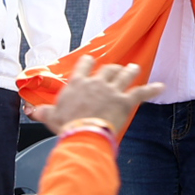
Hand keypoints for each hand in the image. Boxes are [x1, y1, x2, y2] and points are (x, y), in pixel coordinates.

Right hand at [32, 54, 162, 140]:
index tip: (91, 61)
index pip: (85, 65)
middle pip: (108, 69)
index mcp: (78, 83)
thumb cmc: (68, 125)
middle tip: (118, 67)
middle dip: (114, 68)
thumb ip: (44, 112)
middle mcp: (96, 82)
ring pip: (125, 75)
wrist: (84, 134)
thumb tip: (33, 112)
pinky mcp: (125, 101)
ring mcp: (112, 90)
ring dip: (131, 71)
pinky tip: (161, 86)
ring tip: (135, 67)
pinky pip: (141, 92)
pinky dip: (152, 89)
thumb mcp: (52, 117)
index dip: (89, 62)